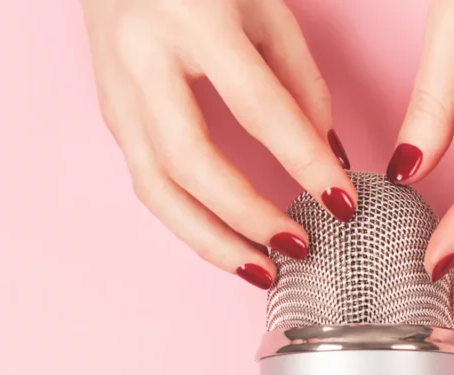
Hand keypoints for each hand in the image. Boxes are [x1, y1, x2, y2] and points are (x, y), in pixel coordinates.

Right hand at [81, 0, 355, 289]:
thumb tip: (327, 158)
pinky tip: (226, 241)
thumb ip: (300, 82)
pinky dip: (189, 222)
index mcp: (194, 20)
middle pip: (192, 161)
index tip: (343, 202)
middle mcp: (143, 58)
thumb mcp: (265, 10)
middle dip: (249, 216)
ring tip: (261, 270)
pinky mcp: (110, 115)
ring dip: (211, 240)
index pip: (259, 107)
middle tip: (298, 247)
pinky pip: (148, 182)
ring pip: (156, 188)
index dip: (304, 162)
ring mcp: (117, 91)